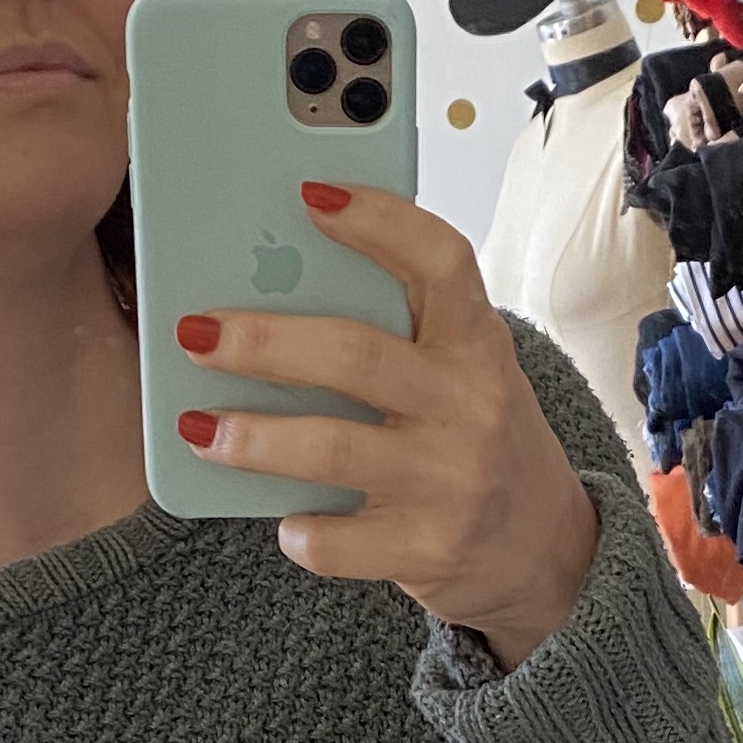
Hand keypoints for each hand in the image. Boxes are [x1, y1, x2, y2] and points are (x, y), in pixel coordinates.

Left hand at [171, 182, 600, 668]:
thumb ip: (394, 332)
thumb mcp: (460, 371)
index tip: (308, 194)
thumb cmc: (477, 439)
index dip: (378, 220)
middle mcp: (471, 403)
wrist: (546, 548)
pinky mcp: (430, 548)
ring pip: (335, 448)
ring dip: (255, 437)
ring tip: (198, 426)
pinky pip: (339, 540)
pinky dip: (299, 530)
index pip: (439, 260)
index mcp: (477, 341)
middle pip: (356, 355)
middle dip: (264, 341)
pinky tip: (283, 520)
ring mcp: (453, 480)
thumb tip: (266, 291)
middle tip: (196, 332)